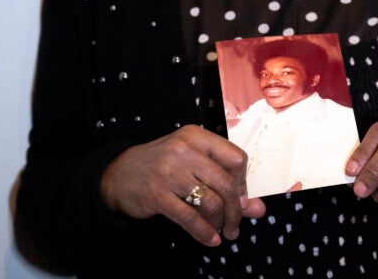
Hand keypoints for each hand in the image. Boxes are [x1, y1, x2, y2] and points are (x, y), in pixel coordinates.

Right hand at [100, 125, 265, 245]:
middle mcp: (184, 150)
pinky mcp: (157, 194)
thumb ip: (227, 184)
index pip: (236, 158)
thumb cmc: (163, 167)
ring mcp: (170, 171)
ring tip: (221, 231)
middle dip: (236, 210)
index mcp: (196, 136)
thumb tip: (258, 208)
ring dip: (221, 223)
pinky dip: (204, 233)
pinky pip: (190, 218)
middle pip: (226, 183)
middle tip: (235, 225)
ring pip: (211, 202)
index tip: (240, 198)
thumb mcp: (194, 166)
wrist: (119, 174)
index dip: (243, 183)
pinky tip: (210, 240)